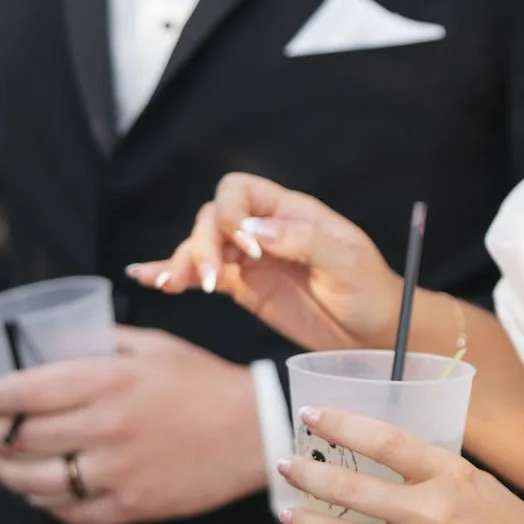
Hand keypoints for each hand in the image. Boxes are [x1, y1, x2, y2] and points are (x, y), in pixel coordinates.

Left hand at [0, 328, 267, 523]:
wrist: (254, 431)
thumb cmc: (202, 381)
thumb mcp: (153, 346)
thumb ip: (101, 341)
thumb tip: (52, 342)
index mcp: (109, 380)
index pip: (25, 392)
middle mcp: (107, 427)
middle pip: (20, 439)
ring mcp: (118, 472)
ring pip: (35, 483)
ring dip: (7, 473)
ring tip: (1, 463)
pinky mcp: (131, 506)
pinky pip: (70, 512)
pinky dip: (47, 503)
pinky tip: (41, 491)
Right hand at [128, 176, 400, 356]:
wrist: (375, 333)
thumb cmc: (371, 292)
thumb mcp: (347, 264)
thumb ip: (303, 242)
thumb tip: (253, 230)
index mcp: (291, 211)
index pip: (240, 191)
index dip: (232, 214)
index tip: (249, 250)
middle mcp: (264, 229)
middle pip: (212, 218)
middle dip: (205, 245)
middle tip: (217, 282)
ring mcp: (250, 258)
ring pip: (201, 246)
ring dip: (185, 262)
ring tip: (174, 285)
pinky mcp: (242, 287)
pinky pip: (201, 275)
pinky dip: (174, 273)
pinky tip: (148, 278)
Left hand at [281, 404, 523, 523]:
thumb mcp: (480, 486)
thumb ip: (434, 473)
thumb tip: (380, 461)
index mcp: (452, 476)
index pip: (384, 440)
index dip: (341, 425)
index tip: (311, 417)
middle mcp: (433, 512)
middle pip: (351, 488)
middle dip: (308, 475)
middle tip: (286, 467)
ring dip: (305, 522)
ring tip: (287, 513)